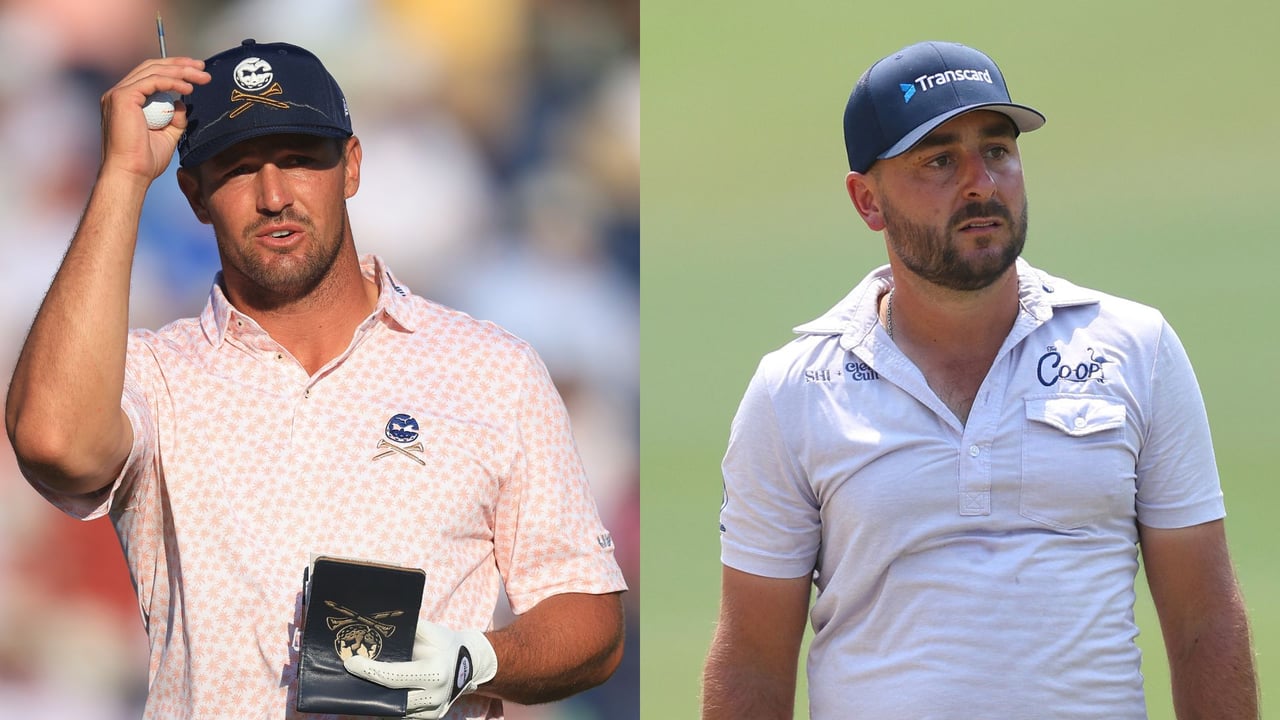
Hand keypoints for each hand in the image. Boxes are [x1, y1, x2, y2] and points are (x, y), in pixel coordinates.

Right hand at [99, 58, 208, 181]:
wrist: (131, 174)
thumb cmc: (146, 161)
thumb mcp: (167, 135)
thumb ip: (174, 118)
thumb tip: (181, 103)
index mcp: (127, 101)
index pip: (150, 74)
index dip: (174, 69)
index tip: (196, 72)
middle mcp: (119, 94)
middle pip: (151, 67)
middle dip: (179, 65)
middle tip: (203, 68)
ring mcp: (118, 94)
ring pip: (153, 71)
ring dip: (180, 71)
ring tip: (202, 77)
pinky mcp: (122, 98)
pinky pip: (152, 81)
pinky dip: (172, 82)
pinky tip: (188, 89)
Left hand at [344, 620, 497, 718]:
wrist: (472, 661)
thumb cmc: (445, 642)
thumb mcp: (428, 631)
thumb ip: (405, 628)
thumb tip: (375, 622)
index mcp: (435, 671)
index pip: (393, 676)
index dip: (369, 671)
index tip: (351, 663)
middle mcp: (436, 694)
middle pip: (391, 697)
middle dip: (369, 687)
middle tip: (351, 676)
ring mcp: (435, 710)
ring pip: (396, 711)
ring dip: (378, 699)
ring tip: (362, 685)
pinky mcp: (433, 717)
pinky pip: (405, 715)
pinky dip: (391, 705)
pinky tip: (380, 694)